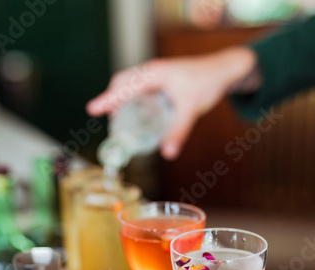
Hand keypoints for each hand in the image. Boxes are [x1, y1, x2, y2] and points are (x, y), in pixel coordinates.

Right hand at [86, 46, 257, 159]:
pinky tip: (138, 117)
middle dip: (112, 102)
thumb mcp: (191, 109)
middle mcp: (151, 72)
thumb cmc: (207, 84)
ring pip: (129, 86)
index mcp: (153, 74)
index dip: (107, 99)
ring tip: (122, 125)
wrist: (223, 71)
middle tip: (113, 126)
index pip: (123, 86)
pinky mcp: (160, 81)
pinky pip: (139, 89)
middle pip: (122, 85)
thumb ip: (179, 132)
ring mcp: (155, 75)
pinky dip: (132, 101)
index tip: (91, 110)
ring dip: (121, 102)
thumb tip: (168, 154)